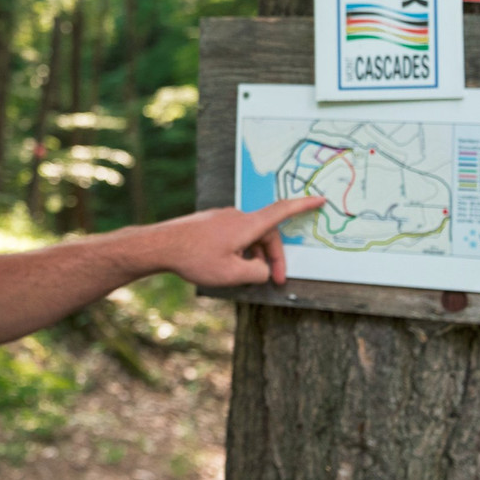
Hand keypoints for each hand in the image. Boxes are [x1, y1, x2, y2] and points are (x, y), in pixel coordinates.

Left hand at [158, 196, 325, 286]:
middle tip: (275, 281)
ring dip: (253, 255)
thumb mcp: (233, 274)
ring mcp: (221, 217)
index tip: (320, 198)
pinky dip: (238, 250)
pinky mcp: (209, 222)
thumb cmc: (194, 258)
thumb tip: (262, 269)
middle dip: (273, 257)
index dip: (304, 205)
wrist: (159, 245)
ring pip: (248, 236)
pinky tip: (225, 267)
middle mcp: (236, 216)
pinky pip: (233, 235)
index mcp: (247, 224)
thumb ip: (257, 273)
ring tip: (242, 277)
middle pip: (266, 233)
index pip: (283, 210)